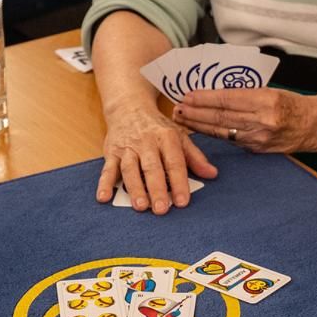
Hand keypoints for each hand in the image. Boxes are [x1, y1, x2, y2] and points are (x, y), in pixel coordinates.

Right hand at [96, 100, 217, 213]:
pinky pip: (107, 168)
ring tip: (141, 206)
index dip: (179, 182)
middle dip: (157, 188)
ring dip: (135, 188)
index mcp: (166, 137)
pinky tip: (104, 197)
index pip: (174, 161)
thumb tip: (213, 174)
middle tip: (162, 209)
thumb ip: (195, 157)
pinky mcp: (111, 152)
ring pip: (130, 168)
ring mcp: (127, 147)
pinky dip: (104, 183)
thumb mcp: (179, 136)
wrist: (128, 107)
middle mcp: (146, 142)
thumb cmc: (157, 126)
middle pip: (152, 167)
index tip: (183, 201)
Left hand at [173, 87, 316, 154]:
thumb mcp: (271, 90)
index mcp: (266, 100)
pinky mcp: (257, 149)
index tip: (188, 95)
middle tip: (177, 108)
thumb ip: (245, 93)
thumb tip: (214, 93)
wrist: (315, 126)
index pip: (227, 99)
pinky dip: (213, 134)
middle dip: (195, 113)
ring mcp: (259, 138)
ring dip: (199, 126)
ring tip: (182, 119)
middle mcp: (262, 120)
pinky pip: (230, 140)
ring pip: (221, 131)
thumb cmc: (293, 103)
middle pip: (220, 116)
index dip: (204, 98)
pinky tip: (200, 130)